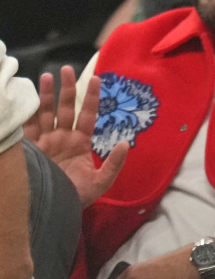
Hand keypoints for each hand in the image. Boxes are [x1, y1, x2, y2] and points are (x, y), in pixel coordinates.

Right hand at [22, 66, 127, 207]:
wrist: (53, 210)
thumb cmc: (77, 197)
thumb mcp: (101, 182)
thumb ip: (114, 163)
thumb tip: (125, 143)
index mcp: (80, 142)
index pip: (88, 115)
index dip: (91, 97)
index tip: (96, 78)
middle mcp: (62, 138)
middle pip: (65, 108)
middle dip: (66, 88)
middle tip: (67, 68)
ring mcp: (45, 141)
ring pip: (45, 112)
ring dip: (46, 94)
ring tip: (47, 75)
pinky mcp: (29, 148)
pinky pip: (26, 126)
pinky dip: (26, 112)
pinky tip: (25, 97)